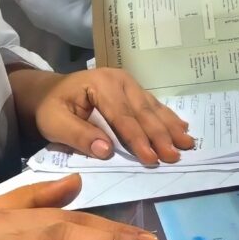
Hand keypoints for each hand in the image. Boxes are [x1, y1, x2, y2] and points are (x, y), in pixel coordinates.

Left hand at [11, 68, 193, 163]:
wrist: (50, 92)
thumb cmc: (52, 108)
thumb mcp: (54, 123)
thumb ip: (79, 136)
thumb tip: (106, 151)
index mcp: (101, 84)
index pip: (122, 116)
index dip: (137, 139)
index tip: (151, 159)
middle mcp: (119, 80)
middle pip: (143, 112)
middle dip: (160, 135)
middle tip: (175, 156)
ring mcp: (129, 84)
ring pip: (153, 108)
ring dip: (170, 127)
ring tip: (187, 143)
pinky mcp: (134, 91)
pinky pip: (154, 105)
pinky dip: (168, 118)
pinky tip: (182, 127)